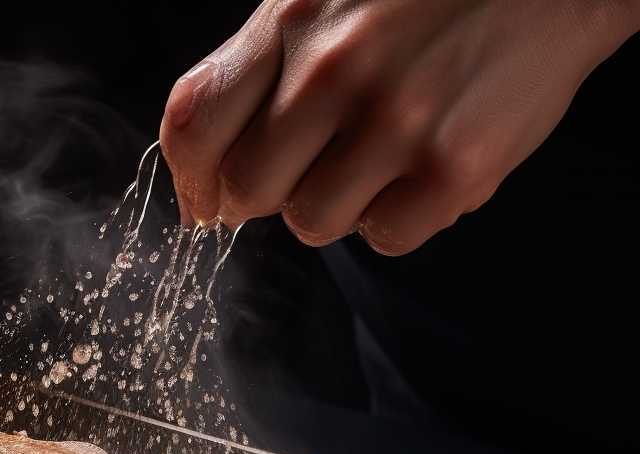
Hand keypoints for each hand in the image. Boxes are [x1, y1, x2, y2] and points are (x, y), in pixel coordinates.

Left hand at [160, 0, 639, 254]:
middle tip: (321, 160)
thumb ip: (256, 73)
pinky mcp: (455, 167)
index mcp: (292, 20)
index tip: (207, 199)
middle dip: (274, 190)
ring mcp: (396, 120)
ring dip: (339, 204)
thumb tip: (205, 189)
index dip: (192, 179)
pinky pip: (384, 238)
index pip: (193, 123)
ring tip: (382, 154)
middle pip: (247, 191)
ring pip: (311, 223)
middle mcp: (333, 69)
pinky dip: (399, 216)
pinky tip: (425, 165)